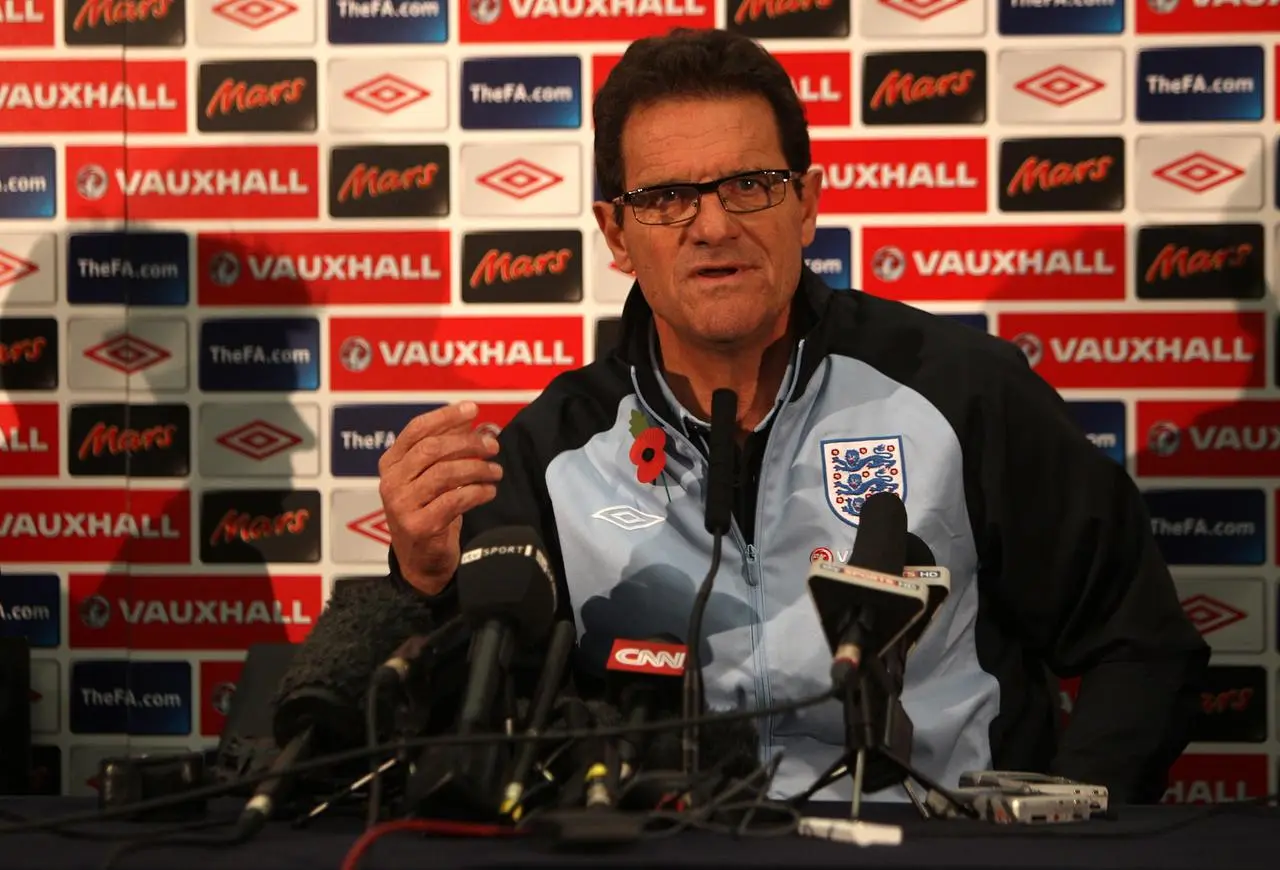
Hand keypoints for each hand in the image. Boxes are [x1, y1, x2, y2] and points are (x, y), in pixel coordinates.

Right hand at [378, 402, 502, 594]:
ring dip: (477, 469)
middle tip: (494, 446)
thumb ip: (451, 449)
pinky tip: (489, 491)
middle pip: (432, 449)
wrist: (421, 560)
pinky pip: (454, 500)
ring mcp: (402, 504)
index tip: (473, 409)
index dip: (445, 416)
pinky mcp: (419, 525)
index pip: (416, 429)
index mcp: (391, 463)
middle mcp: (391, 481)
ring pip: (444, 474)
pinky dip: (477, 492)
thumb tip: (481, 425)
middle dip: (468, 443)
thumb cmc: (429, 510)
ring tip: (496, 472)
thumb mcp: (434, 476)